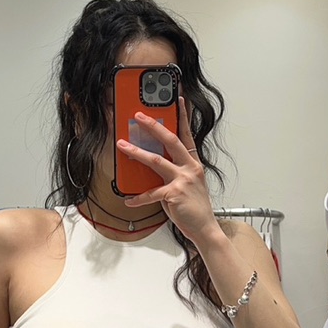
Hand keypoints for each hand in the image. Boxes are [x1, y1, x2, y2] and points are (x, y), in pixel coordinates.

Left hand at [116, 97, 219, 244]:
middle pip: (170, 140)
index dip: (182, 116)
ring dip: (136, 152)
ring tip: (122, 145)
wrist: (205, 228)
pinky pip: (150, 193)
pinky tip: (128, 201)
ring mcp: (182, 180)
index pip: (187, 135)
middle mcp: (189, 168)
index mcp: (194, 164)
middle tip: (138, 116)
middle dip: (153, 126)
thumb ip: (176, 171)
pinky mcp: (174, 194)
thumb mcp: (189, 184)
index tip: (177, 99)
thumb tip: (155, 164)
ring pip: (156, 161)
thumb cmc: (195, 207)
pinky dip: (138, 198)